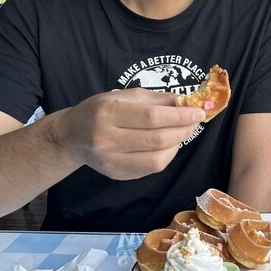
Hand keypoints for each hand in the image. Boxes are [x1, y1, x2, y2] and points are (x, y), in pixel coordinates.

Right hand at [50, 88, 205, 179]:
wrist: (71, 136)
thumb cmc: (100, 110)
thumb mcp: (123, 95)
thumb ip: (155, 99)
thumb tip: (186, 103)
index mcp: (108, 114)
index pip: (152, 117)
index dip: (179, 116)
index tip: (198, 111)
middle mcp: (107, 140)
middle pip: (157, 140)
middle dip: (183, 130)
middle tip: (194, 122)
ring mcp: (111, 162)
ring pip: (157, 160)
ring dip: (177, 145)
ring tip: (181, 132)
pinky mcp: (117, 175)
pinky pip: (151, 168)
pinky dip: (165, 156)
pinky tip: (166, 144)